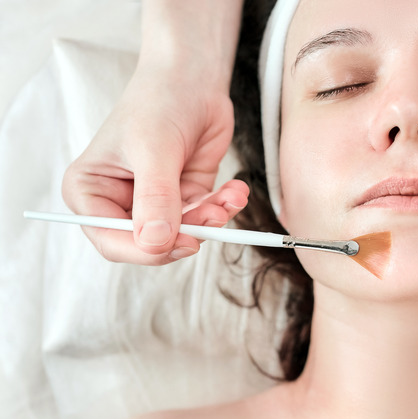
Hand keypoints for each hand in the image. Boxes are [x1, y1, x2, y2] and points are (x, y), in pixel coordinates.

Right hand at [62, 67, 248, 264]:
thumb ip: (155, 198)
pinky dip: (224, 207)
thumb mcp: (154, 150)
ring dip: (212, 218)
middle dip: (187, 233)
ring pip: (185, 233)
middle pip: (151, 244)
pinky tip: (235, 190)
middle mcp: (119, 202)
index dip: (146, 250)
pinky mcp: (186, 197)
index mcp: (90, 191)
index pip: (111, 240)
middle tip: (215, 217)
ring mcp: (154, 202)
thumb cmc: (158, 101)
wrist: (192, 78)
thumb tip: (155, 242)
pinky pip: (206, 217)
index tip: (183, 242)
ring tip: (229, 197)